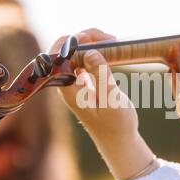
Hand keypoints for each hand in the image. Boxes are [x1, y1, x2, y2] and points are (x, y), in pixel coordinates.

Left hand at [52, 28, 157, 179]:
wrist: (119, 141)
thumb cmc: (117, 125)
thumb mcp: (112, 100)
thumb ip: (102, 76)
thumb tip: (91, 52)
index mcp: (68, 88)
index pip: (60, 54)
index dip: (76, 41)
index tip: (102, 40)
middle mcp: (67, 83)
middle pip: (66, 49)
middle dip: (85, 38)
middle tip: (111, 39)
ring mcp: (74, 82)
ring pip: (75, 52)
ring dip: (91, 42)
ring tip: (113, 42)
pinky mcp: (84, 82)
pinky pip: (84, 59)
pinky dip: (95, 51)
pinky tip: (110, 51)